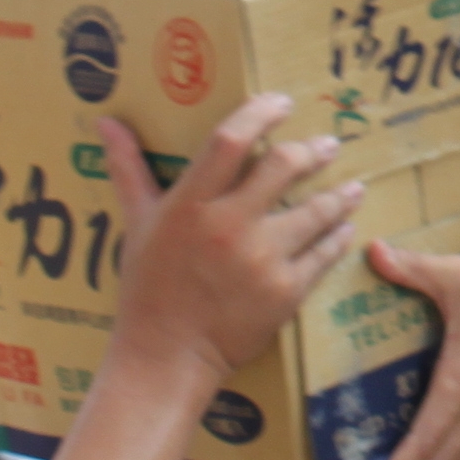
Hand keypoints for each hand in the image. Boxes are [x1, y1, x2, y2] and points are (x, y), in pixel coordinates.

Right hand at [98, 98, 362, 394]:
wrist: (167, 357)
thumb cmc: (148, 289)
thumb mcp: (137, 224)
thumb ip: (128, 168)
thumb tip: (106, 121)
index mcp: (190, 205)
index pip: (230, 139)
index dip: (261, 112)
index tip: (281, 102)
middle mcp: (229, 226)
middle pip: (284, 165)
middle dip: (313, 150)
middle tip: (328, 144)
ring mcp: (262, 260)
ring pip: (317, 210)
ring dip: (340, 194)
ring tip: (352, 187)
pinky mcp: (286, 292)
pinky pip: (324, 254)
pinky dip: (338, 236)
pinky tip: (345, 228)